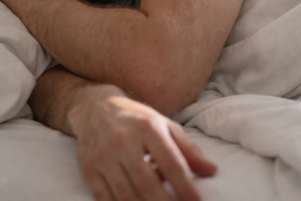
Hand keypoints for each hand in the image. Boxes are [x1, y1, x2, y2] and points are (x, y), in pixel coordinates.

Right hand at [68, 85, 216, 200]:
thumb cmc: (137, 119)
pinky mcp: (89, 169)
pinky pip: (104, 198)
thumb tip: (212, 170)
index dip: (185, 186)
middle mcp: (124, 141)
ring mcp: (104, 157)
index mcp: (148, 128)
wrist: (95, 108)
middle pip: (148, 183)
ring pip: (126, 194)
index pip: (171, 163)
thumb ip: (188, 149)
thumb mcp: (165, 126)